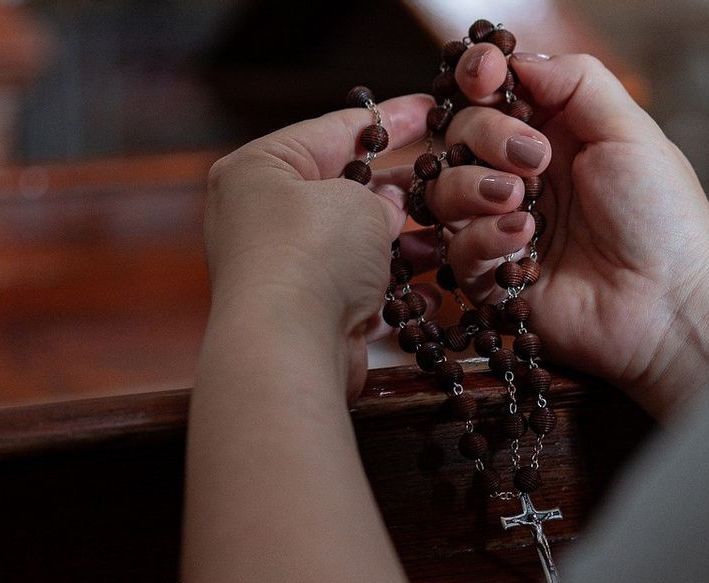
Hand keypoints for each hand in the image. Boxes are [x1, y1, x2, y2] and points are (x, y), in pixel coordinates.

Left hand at [203, 93, 438, 398]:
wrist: (291, 347)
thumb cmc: (315, 254)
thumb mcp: (358, 200)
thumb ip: (380, 195)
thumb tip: (389, 207)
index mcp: (260, 169)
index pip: (334, 130)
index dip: (389, 119)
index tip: (428, 109)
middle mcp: (263, 217)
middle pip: (345, 190)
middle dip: (400, 190)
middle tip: (449, 177)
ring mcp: (285, 269)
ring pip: (358, 244)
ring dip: (405, 244)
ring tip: (448, 236)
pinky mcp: (308, 314)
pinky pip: (360, 290)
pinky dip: (394, 288)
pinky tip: (431, 284)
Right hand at [424, 47, 708, 418]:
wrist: (672, 304)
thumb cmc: (664, 219)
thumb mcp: (629, 130)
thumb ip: (575, 81)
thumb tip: (515, 60)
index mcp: (553, 134)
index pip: (491, 93)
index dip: (478, 78)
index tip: (483, 75)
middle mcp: (521, 176)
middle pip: (458, 134)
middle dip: (486, 135)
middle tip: (534, 158)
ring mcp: (502, 228)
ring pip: (444, 191)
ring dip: (474, 187)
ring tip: (520, 202)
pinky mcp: (492, 279)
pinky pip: (455, 250)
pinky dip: (482, 239)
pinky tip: (522, 241)